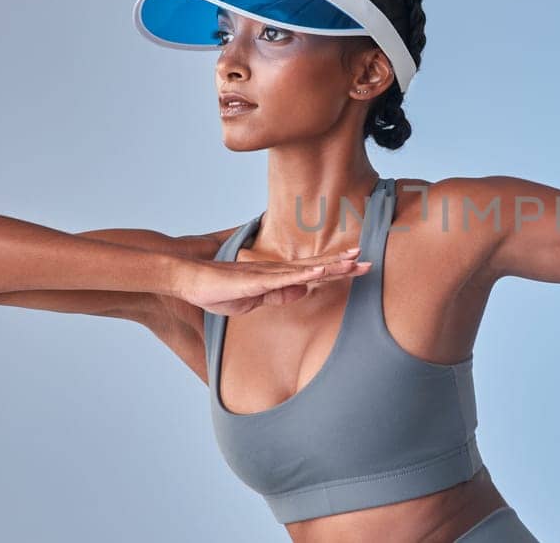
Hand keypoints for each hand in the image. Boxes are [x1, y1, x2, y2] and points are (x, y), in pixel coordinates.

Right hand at [175, 247, 371, 316]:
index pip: (314, 272)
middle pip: (317, 266)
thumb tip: (304, 290)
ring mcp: (268, 274)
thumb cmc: (218, 290)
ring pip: (307, 269)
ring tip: (354, 261)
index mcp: (278, 277)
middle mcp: (277, 272)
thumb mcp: (255, 299)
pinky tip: (321, 271)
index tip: (358, 266)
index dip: (337, 269)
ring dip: (331, 265)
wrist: (191, 281)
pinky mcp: (257, 281)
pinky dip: (305, 274)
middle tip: (369, 261)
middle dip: (344, 264)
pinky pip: (285, 278)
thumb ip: (279, 294)